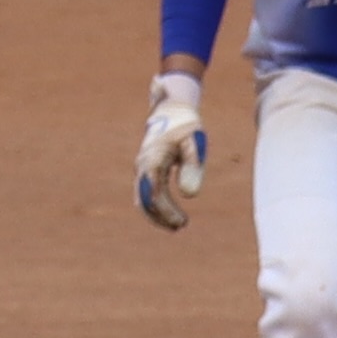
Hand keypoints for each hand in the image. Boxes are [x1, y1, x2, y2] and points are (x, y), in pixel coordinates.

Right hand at [137, 73, 206, 231]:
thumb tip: (190, 194)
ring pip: (142, 199)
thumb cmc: (186, 127)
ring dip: (157, 215)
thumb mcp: (195, 142)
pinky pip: (145, 194)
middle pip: (145, 199)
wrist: (171, 110)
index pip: (154, 192)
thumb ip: (193, 166)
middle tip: (181, 226)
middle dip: (161, 216)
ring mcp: (142, 168)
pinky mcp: (145, 171)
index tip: (181, 222)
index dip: (166, 210)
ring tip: (178, 225)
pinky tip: (170, 216)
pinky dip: (155, 207)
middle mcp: (143, 165)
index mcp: (154, 158)